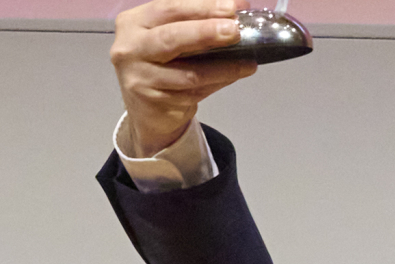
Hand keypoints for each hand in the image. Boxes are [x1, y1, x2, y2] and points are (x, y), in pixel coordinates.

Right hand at [110, 0, 256, 156]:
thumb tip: (234, 15)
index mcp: (134, 22)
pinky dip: (217, 83)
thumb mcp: (168, 36)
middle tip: (235, 31)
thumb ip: (193, 24)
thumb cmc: (162, 64)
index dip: (203, 6)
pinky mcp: (154, 101)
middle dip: (207, 32)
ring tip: (248, 64)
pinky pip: (194, 92)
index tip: (233, 7)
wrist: (146, 107)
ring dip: (224, 68)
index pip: (169, 8)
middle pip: (172, 37)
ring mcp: (140, 76)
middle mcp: (131, 47)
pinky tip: (233, 77)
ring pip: (189, 72)